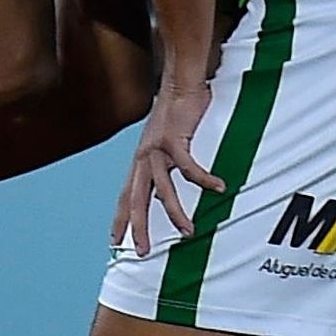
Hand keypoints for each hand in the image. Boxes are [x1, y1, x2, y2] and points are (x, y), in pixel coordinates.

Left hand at [112, 82, 223, 257]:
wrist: (180, 83)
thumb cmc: (177, 113)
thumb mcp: (165, 145)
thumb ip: (164, 166)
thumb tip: (168, 189)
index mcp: (140, 162)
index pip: (125, 197)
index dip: (120, 220)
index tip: (115, 242)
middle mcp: (143, 159)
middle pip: (136, 201)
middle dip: (138, 228)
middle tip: (142, 252)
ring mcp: (157, 150)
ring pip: (163, 190)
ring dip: (175, 213)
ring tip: (188, 231)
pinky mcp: (175, 140)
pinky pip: (190, 168)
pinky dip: (204, 180)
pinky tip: (220, 188)